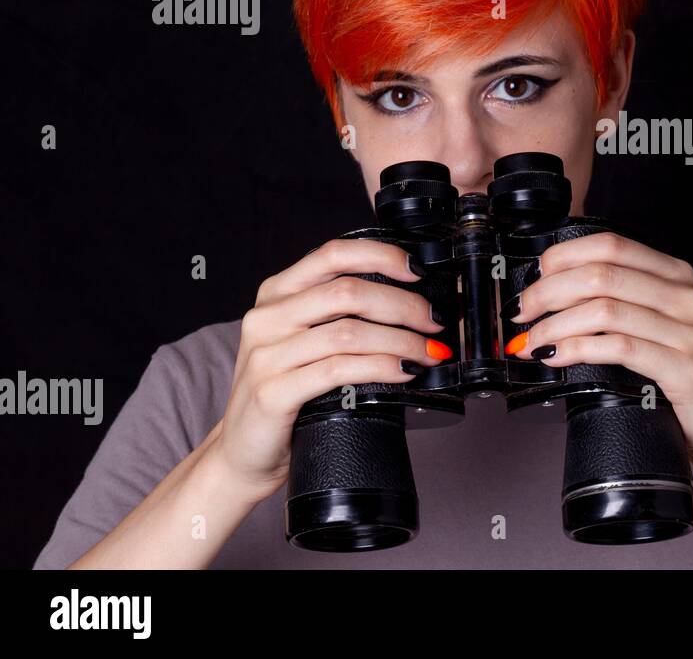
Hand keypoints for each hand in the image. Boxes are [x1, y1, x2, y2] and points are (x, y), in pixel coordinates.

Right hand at [211, 238, 446, 499]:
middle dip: (403, 305)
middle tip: (434, 323)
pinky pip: (339, 371)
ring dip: (401, 340)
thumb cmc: (284, 392)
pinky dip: (381, 368)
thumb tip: (410, 305)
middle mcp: (267, 317)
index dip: (380, 256)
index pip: (332, 254)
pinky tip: (403, 373)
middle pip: (348, 292)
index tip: (417, 270)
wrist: (243, 452)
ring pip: (349, 332)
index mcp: (277, 293)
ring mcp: (266, 356)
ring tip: (427, 352)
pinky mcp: (272, 393)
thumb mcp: (303, 341)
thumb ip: (339, 316)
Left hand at [507, 232, 692, 482]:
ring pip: (604, 309)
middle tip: (521, 315)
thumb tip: (554, 295)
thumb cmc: (689, 381)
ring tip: (532, 342)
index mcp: (676, 276)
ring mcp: (689, 331)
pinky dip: (578, 349)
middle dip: (547, 292)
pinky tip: (558, 358)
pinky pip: (620, 347)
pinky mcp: (686, 367)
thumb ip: (623, 304)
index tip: (532, 281)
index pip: (609, 244)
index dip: (561, 258)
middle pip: (600, 273)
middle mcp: (685, 296)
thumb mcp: (661, 328)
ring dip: (554, 325)